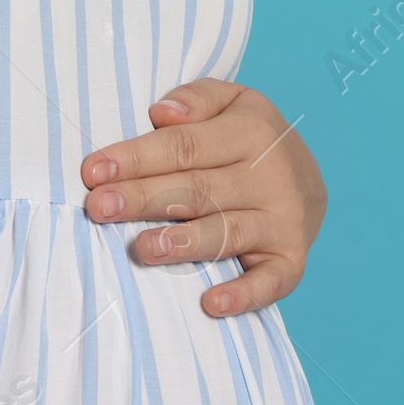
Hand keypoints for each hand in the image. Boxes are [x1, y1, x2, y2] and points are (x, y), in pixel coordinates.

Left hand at [80, 77, 326, 314]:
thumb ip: (196, 100)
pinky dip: (244, 294)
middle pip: (198, 189)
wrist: (309, 181)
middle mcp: (270, 177)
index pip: (184, 146)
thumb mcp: (230, 102)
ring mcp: (282, 221)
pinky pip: (271, 281)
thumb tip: (162, 112)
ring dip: (185, 243)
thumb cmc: (249, 140)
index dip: (137, 158)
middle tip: (99, 208)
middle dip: (144, 198)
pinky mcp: (290, 260)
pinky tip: (211, 304)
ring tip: (143, 248)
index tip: (93, 171)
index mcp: (251, 132)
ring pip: (227, 233)